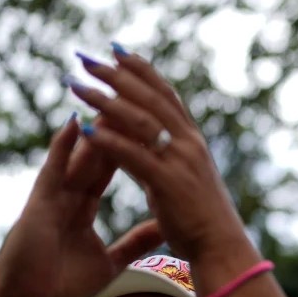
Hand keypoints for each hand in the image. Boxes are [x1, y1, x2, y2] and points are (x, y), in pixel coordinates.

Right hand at [0, 115, 161, 296]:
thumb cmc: (62, 284)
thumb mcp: (112, 261)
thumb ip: (135, 242)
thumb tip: (164, 229)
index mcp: (82, 204)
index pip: (111, 165)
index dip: (129, 142)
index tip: (149, 121)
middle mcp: (67, 193)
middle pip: (97, 151)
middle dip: (115, 125)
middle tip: (133, 95)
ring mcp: (52, 195)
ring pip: (79, 154)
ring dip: (96, 127)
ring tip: (113, 97)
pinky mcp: (39, 203)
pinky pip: (53, 170)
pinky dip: (64, 147)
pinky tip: (75, 123)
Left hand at [66, 47, 248, 264]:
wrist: (222, 246)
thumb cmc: (202, 219)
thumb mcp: (183, 179)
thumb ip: (164, 158)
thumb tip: (144, 146)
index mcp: (193, 141)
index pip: (166, 95)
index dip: (142, 70)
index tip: (117, 50)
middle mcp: (189, 144)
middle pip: (150, 98)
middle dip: (117, 75)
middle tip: (86, 57)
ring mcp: (181, 161)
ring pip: (139, 119)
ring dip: (104, 99)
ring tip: (75, 85)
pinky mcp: (168, 182)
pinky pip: (134, 154)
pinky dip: (108, 139)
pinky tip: (84, 127)